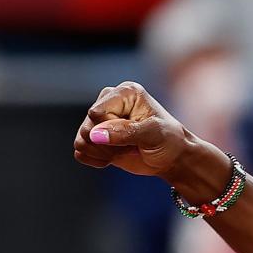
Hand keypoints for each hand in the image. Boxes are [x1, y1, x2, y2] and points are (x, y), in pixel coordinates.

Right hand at [73, 81, 188, 176]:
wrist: (172, 158)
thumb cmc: (168, 141)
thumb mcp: (154, 134)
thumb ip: (126, 132)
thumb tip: (96, 134)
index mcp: (124, 93)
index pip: (97, 112)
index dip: (112, 129)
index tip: (136, 134)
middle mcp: (108, 102)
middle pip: (87, 128)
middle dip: (110, 144)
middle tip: (132, 145)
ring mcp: (99, 120)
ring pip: (82, 141)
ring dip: (105, 152)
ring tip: (126, 149)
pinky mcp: (94, 137)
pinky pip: (80, 152)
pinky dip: (98, 159)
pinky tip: (115, 156)